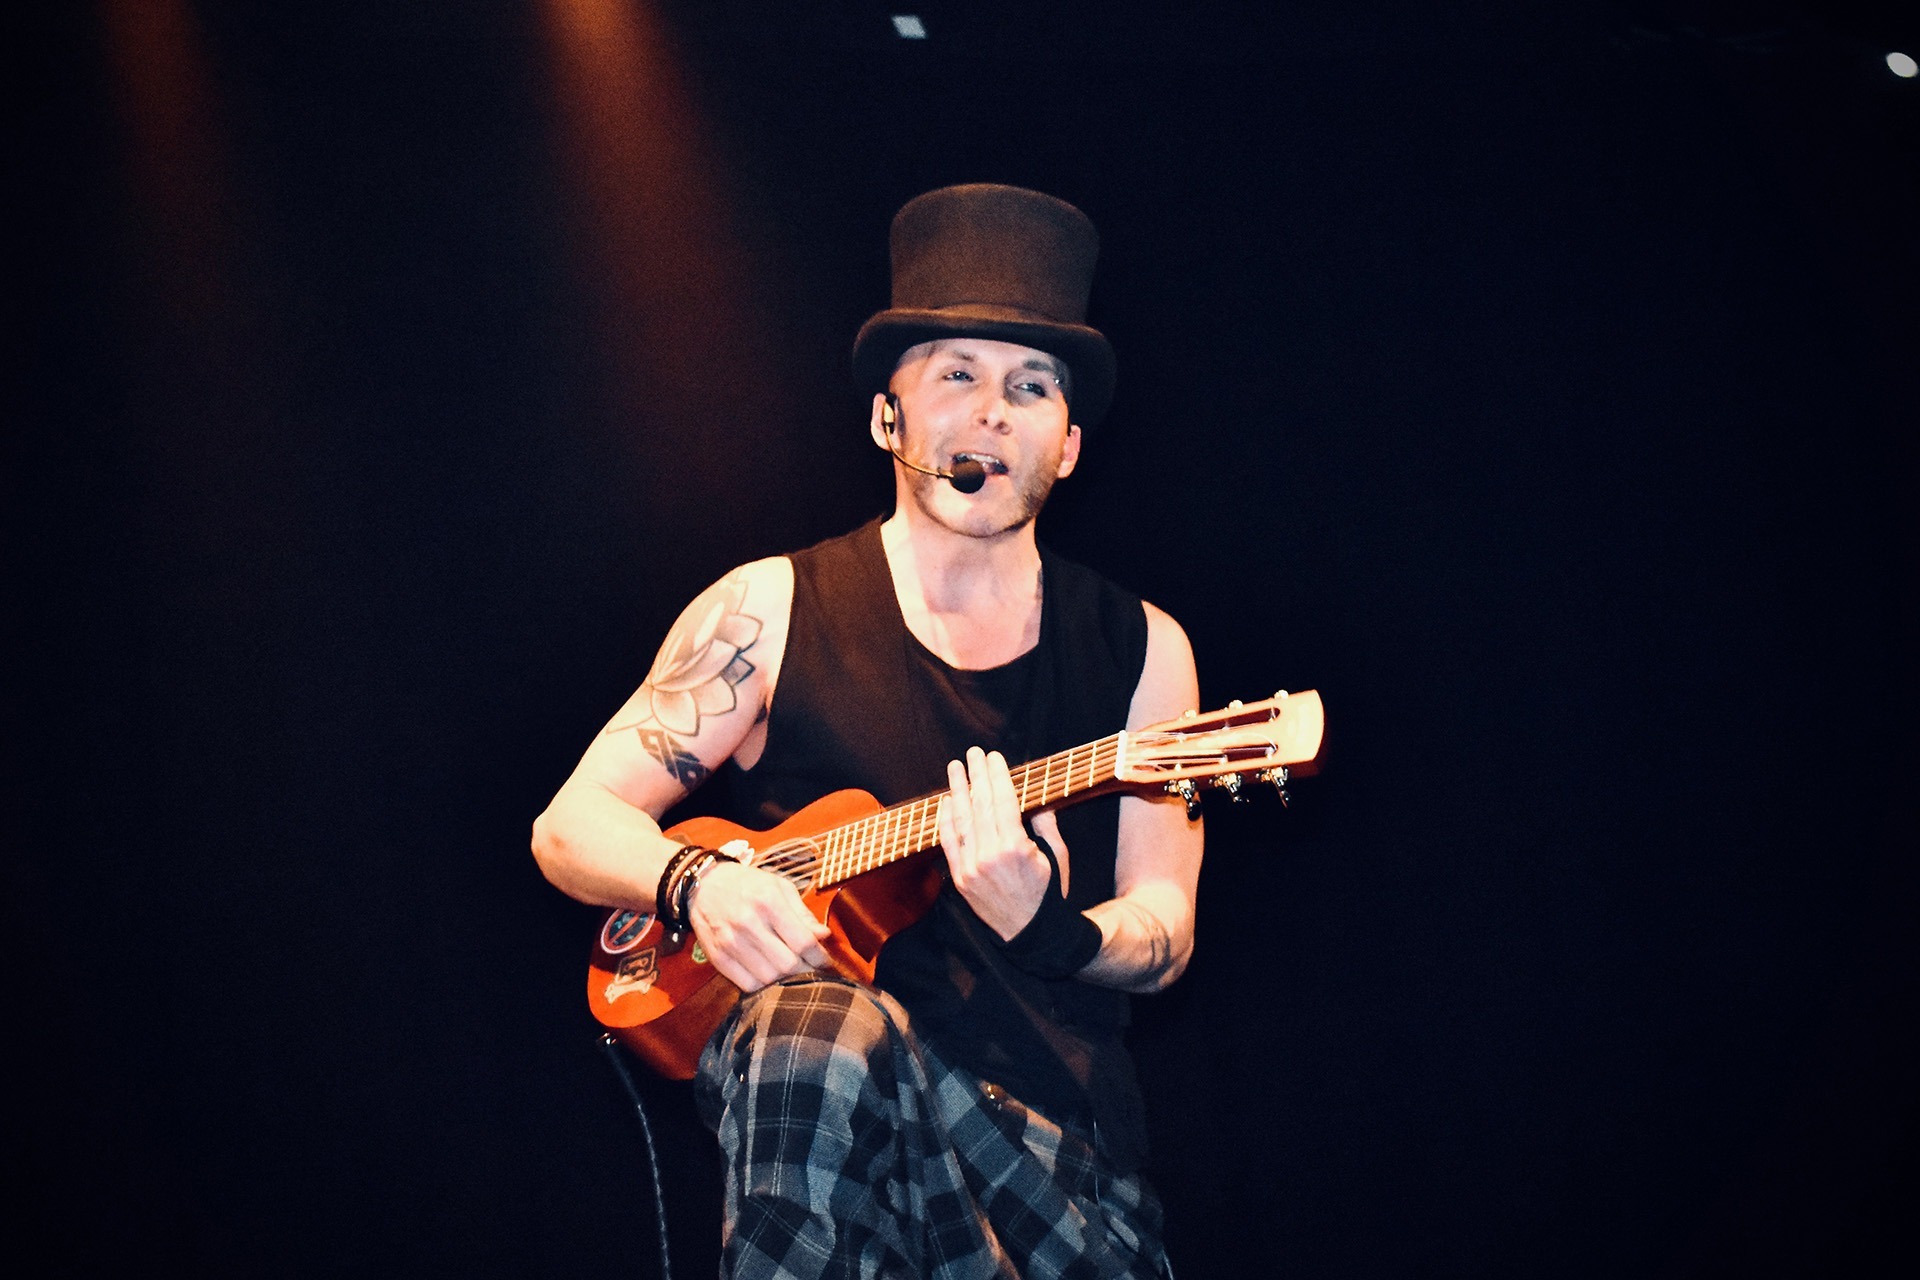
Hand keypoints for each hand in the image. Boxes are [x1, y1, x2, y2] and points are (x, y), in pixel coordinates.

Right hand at [685, 859, 830, 992]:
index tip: (826, 961)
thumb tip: (824, 936)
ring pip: (769, 979)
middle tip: (812, 969)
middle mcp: (748, 923)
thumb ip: (803, 913)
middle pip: (788, 964)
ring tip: (792, 972)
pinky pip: (747, 985)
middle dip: (806, 971)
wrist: (704, 885)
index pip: (803, 942)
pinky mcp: (717, 958)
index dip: (820, 957)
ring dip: (786, 980)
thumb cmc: (748, 885)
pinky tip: (770, 975)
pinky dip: (764, 986)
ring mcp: (730, 943)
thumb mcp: (780, 887)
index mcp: (768, 902)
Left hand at [937, 746, 1064, 940]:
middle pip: (981, 804)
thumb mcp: (1057, 856)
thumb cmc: (1050, 893)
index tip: (993, 756)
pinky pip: (949, 844)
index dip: (997, 775)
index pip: (1003, 800)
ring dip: (957, 790)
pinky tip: (945, 802)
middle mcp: (990, 855)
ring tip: (955, 767)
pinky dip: (945, 821)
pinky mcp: (960, 879)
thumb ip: (1045, 824)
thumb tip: (1035, 798)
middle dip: (977, 775)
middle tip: (973, 752)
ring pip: (962, 820)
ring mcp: (972, 868)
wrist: (1034, 934)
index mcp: (1017, 847)